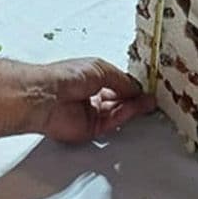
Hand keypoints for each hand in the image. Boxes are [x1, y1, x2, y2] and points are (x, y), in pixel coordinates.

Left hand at [24, 57, 156, 144]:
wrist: (47, 97)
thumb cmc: (64, 77)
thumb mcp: (102, 69)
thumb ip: (123, 80)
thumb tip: (136, 87)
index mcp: (91, 79)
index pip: (117, 84)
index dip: (132, 86)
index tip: (146, 87)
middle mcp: (90, 96)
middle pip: (119, 100)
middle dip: (135, 98)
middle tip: (150, 97)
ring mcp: (89, 114)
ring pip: (117, 112)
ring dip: (133, 108)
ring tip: (148, 103)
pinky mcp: (89, 129)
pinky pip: (111, 123)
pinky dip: (124, 116)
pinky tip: (135, 109)